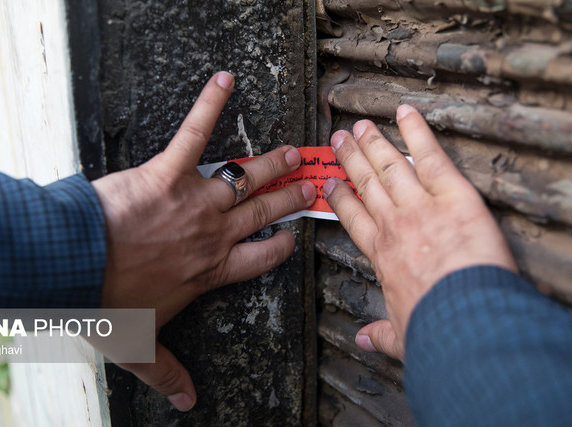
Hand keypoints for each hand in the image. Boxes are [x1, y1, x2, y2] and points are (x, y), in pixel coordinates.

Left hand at [91, 72, 315, 409]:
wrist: (75, 267)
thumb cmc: (106, 303)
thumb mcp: (139, 346)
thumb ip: (167, 373)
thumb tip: (186, 404)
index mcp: (210, 271)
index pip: (260, 258)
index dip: (280, 246)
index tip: (292, 236)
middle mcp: (213, 234)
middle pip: (264, 214)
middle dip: (291, 199)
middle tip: (311, 186)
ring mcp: (195, 201)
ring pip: (247, 178)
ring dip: (273, 163)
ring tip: (294, 151)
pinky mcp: (169, 173)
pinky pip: (195, 134)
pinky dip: (210, 104)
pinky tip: (224, 81)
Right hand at [323, 104, 516, 360]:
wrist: (463, 317)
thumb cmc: (433, 329)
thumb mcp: (402, 337)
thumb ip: (381, 334)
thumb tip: (364, 341)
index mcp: (381, 255)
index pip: (354, 218)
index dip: (340, 197)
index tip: (330, 183)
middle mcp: (394, 224)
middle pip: (366, 184)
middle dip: (351, 159)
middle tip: (339, 140)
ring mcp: (419, 205)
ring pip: (389, 166)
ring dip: (373, 143)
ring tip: (361, 126)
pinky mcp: (451, 193)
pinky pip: (430, 156)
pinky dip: (417, 131)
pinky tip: (406, 112)